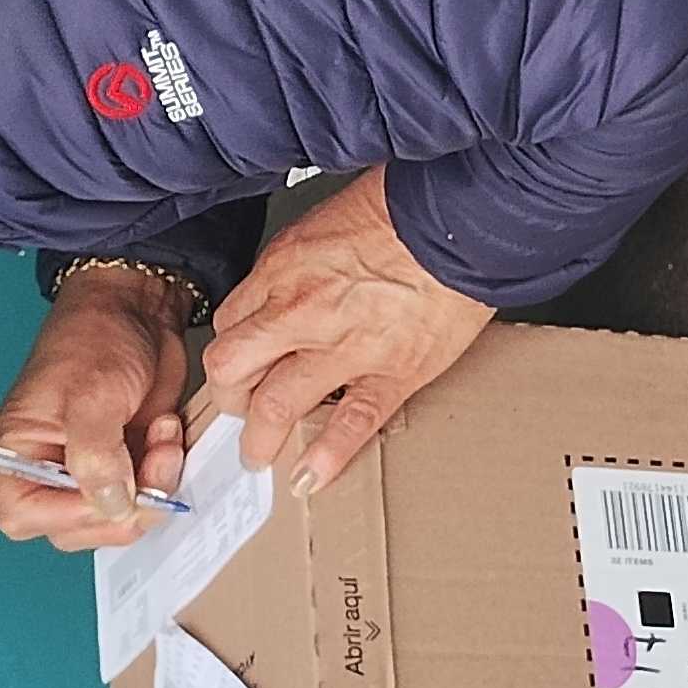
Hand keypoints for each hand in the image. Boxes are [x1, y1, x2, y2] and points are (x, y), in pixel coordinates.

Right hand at [0, 264, 193, 549]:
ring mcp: (93, 468)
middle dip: (123, 506)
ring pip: (120, 516)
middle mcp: (51, 466)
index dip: (67, 516)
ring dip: (153, 487)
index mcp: (19, 450)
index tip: (110, 493)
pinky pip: (149, 494)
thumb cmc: (95, 337)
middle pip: (77, 527)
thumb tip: (110, 507)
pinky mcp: (129, 462)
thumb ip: (95, 456)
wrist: (139, 308)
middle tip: (153, 466)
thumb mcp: (90, 395)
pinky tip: (169, 433)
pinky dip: (167, 473)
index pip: (22, 515)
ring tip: (164, 439)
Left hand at [199, 171, 494, 494]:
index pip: (230, 326)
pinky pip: (351, 424)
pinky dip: (327, 457)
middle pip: (233, 371)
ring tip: (260, 455)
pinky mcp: (391, 372)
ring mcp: (345, 348)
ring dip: (261, 440)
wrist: (458, 220)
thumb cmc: (399, 211)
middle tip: (238, 414)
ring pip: (277, 407)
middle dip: (229, 400)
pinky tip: (312, 476)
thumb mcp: (321, 223)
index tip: (236, 367)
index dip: (229, 353)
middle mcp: (301, 313)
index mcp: (283, 271)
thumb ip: (294, 267)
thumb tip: (282, 294)